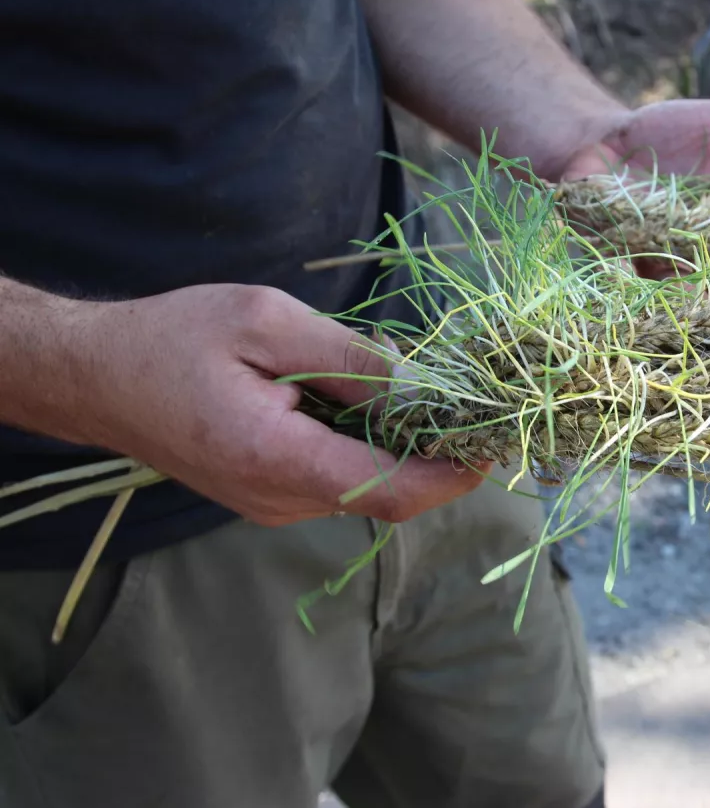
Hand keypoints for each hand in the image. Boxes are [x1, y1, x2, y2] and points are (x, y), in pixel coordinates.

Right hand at [73, 284, 487, 525]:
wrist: (97, 376)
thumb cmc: (175, 338)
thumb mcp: (270, 322)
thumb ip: (353, 360)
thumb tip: (426, 389)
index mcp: (278, 460)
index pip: (392, 491)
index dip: (452, 473)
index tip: (493, 440)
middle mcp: (279, 500)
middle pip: (387, 494)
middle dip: (437, 453)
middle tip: (469, 401)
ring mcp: (273, 504)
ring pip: (366, 488)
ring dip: (403, 446)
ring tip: (418, 389)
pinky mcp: (269, 494)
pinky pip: (339, 479)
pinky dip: (369, 446)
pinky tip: (368, 399)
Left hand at [555, 98, 709, 282]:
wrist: (601, 148)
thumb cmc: (676, 140)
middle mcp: (702, 256)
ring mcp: (655, 263)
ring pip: (676, 296)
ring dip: (684, 299)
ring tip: (693, 304)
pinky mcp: (607, 260)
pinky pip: (614, 278)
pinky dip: (618, 279)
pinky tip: (621, 278)